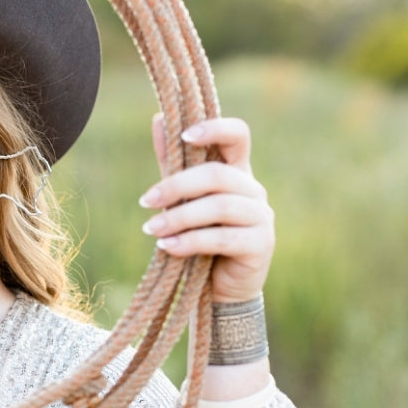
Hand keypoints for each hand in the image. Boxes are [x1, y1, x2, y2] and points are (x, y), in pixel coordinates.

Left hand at [139, 115, 274, 304]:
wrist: (220, 288)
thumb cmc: (200, 237)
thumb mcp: (183, 198)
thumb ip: (173, 162)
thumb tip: (158, 119)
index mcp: (238, 171)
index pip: (238, 135)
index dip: (215, 128)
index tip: (184, 136)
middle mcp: (253, 189)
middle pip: (217, 174)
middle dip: (176, 186)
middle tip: (145, 201)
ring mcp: (262, 216)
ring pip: (219, 206)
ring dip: (179, 217)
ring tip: (151, 229)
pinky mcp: (260, 244)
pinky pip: (223, 237)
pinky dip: (191, 241)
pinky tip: (167, 247)